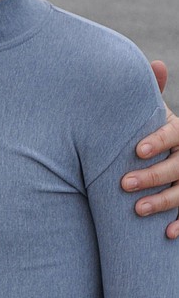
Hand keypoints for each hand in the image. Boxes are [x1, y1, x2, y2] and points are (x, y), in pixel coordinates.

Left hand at [120, 61, 178, 238]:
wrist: (167, 153)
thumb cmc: (153, 132)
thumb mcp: (153, 114)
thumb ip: (153, 93)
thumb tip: (157, 64)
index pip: (174, 134)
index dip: (158, 141)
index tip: (137, 150)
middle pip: (178, 166)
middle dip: (152, 176)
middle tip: (124, 184)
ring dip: (164, 202)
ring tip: (138, 210)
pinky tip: (168, 233)